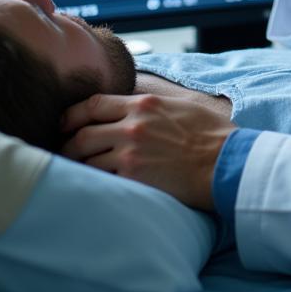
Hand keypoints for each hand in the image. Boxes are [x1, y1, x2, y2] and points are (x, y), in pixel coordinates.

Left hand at [61, 93, 233, 209]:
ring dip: (78, 167)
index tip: (64, 124)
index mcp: (145, 104)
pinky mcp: (132, 177)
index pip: (95, 104)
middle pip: (83, 133)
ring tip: (76, 173)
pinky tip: (92, 187)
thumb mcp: (181, 108)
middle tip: (65, 154)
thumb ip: (153, 108)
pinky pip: (99, 179)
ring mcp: (130, 152)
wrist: (226, 162)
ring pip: (86, 159)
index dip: (73, 115)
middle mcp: (132, 125)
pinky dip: (92, 183)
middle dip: (68, 145)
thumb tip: (136, 111)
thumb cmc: (212, 136)